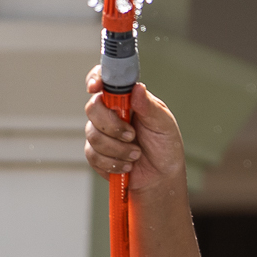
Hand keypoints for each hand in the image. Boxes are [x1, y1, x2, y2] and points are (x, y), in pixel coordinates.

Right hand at [84, 69, 186, 196]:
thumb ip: (149, 106)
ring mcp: (101, 132)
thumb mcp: (163, 123)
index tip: (95, 87)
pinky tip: (127, 165)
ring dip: (118, 148)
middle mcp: (110, 113)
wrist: (161, 176)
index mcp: (127, 100)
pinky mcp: (96, 153)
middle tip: (132, 135)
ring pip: (93, 134)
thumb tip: (137, 88)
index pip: (104, 81)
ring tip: (136, 154)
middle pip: (93, 108)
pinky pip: (93, 155)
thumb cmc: (164, 146)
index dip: (95, 79)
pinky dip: (113, 162)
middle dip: (112, 125)